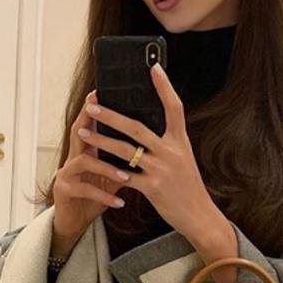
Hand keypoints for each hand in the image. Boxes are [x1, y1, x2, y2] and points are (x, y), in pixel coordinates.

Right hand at [52, 90, 131, 239]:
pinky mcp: (65, 191)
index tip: (101, 92)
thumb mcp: (111, 173)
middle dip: (90, 122)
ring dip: (106, 167)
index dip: (93, 107)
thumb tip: (149, 139)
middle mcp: (74, 157)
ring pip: (84, 162)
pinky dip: (103, 196)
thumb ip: (123, 156)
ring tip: (126, 175)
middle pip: (79, 133)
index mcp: (87, 149)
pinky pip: (85, 190)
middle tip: (100, 112)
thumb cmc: (96, 194)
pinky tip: (119, 202)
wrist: (75, 222)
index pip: (90, 123)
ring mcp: (66, 173)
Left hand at [77, 62, 216, 240]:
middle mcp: (172, 151)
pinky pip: (125, 176)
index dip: (164, 86)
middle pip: (136, 127)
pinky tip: (94, 163)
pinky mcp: (153, 187)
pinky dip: (110, 170)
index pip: (174, 107)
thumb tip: (143, 126)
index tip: (154, 67)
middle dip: (111, 115)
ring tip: (83, 130)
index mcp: (180, 140)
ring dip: (100, 140)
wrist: (200, 215)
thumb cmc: (188, 185)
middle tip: (92, 104)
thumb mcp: (183, 158)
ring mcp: (162, 169)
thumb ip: (167, 142)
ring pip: (125, 150)